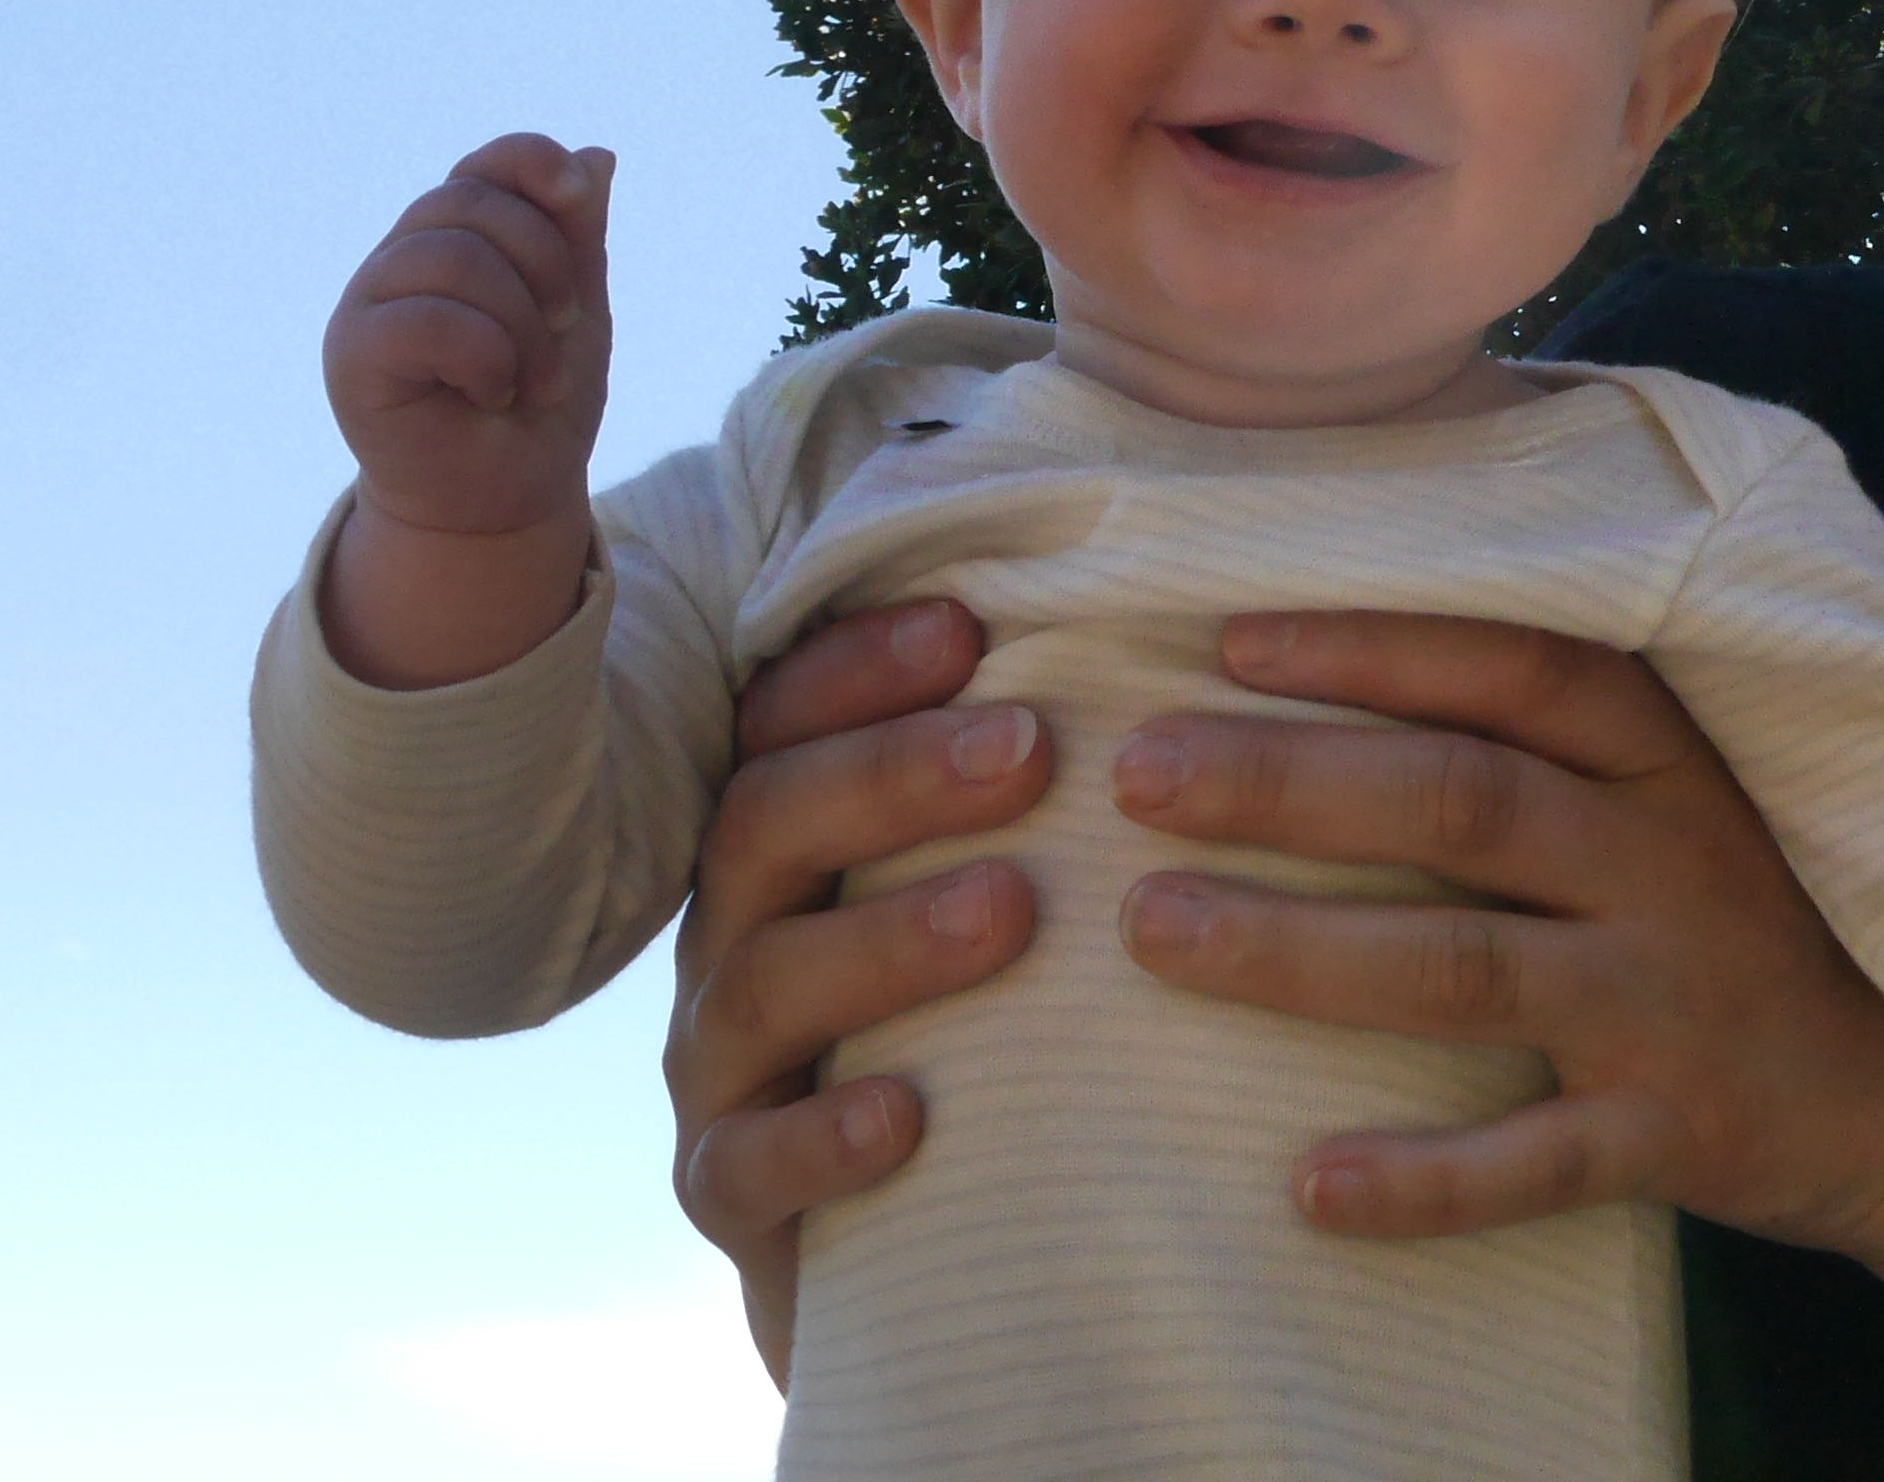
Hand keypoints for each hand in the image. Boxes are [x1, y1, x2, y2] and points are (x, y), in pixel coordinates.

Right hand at [324, 133, 617, 536]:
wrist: (507, 497)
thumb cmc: (537, 403)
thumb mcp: (575, 309)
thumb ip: (578, 236)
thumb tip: (598, 155)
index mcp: (455, 236)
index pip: (485, 164)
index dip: (531, 162)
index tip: (578, 195)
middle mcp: (403, 258)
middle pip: (474, 202)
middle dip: (546, 263)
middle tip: (563, 328)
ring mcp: (369, 303)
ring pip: (453, 257)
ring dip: (521, 324)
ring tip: (534, 379)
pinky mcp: (351, 356)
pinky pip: (424, 319)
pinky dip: (484, 356)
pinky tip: (492, 393)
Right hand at [662, 600, 1051, 1384]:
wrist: (929, 1257)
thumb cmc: (996, 1039)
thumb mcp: (1007, 912)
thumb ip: (1032, 800)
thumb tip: (1161, 661)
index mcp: (790, 850)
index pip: (786, 726)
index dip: (860, 668)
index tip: (969, 626)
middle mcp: (738, 941)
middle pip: (768, 826)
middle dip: (892, 775)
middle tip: (1027, 747)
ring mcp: (722, 1073)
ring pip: (762, 984)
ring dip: (885, 939)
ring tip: (1010, 908)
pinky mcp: (732, 1201)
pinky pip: (752, 1165)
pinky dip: (825, 1137)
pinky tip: (908, 1115)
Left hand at [1103, 609, 1883, 1254]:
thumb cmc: (1741, 919)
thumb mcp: (1677, 793)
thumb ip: (1545, 732)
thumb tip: (1320, 653)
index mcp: (1665, 760)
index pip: (1513, 669)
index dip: (1374, 650)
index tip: (1229, 644)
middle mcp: (1669, 861)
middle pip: (1461, 802)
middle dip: (1289, 782)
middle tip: (1138, 776)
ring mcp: (1670, 1000)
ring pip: (1467, 965)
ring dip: (1302, 951)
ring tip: (1155, 932)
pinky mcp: (1673, 1132)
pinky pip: (1534, 1162)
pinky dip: (1425, 1179)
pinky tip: (1310, 1186)